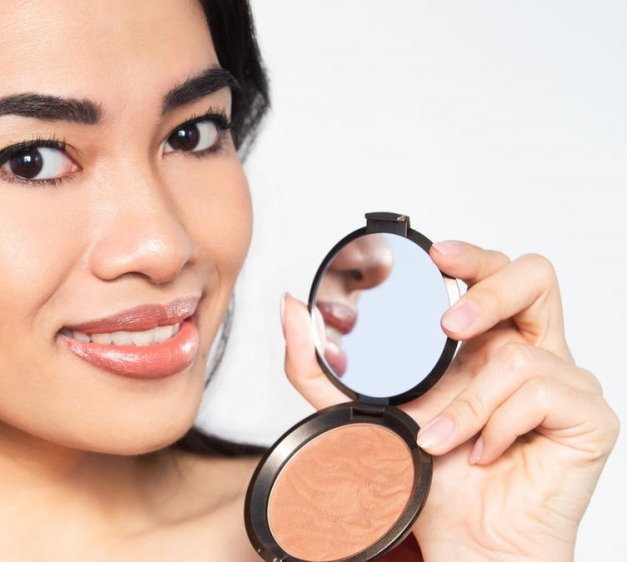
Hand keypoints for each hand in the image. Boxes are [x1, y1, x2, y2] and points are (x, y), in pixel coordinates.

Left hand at [281, 241, 618, 560]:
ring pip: (522, 351)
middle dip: (489, 289)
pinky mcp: (588, 416)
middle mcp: (527, 351)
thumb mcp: (361, 409)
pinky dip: (497, 426)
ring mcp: (563, 381)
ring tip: (443, 437)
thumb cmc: (429, 474)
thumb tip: (292, 308)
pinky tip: (483, 453)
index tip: (434, 252)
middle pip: (533, 277)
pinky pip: (541, 394)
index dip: (472, 255)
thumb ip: (320, 364)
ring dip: (469, 401)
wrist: (463, 537)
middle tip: (451, 324)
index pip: (491, 273)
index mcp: (482, 342)